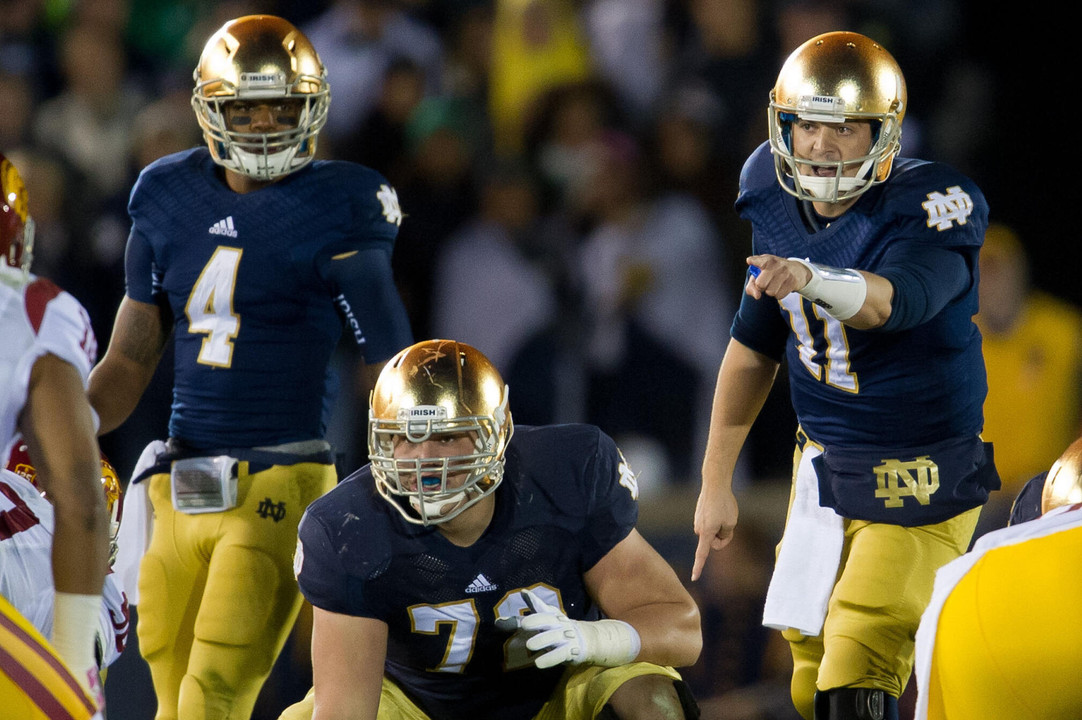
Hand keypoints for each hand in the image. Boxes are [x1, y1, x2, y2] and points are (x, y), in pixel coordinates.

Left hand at [495, 589, 639, 668]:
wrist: (588, 639)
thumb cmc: (560, 628)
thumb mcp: (546, 620)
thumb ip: (526, 616)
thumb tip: (514, 601)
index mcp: (552, 615)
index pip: (541, 607)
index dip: (533, 600)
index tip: (524, 593)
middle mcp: (559, 624)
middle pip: (548, 620)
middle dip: (537, 621)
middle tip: (524, 625)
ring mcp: (566, 637)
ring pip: (553, 638)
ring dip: (542, 640)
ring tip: (530, 645)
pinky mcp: (571, 651)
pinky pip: (559, 655)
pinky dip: (549, 659)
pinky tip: (538, 663)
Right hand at [692, 484, 738, 580]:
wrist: (714, 484)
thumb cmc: (724, 503)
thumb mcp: (731, 523)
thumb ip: (725, 534)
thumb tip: (718, 535)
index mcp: (706, 533)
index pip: (702, 555)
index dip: (698, 567)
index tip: (694, 578)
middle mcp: (699, 529)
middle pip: (714, 542)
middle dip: (723, 537)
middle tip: (730, 524)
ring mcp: (698, 522)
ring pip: (713, 532)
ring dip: (720, 527)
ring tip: (723, 511)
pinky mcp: (700, 515)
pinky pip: (711, 524)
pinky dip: (716, 519)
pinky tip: (719, 508)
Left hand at [744, 254, 811, 299]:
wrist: (797, 270)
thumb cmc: (773, 273)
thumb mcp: (761, 273)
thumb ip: (752, 285)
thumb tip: (757, 296)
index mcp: (767, 260)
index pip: (758, 261)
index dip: (754, 262)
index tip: (749, 261)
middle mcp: (777, 265)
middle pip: (760, 284)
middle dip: (761, 287)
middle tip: (766, 282)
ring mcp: (785, 273)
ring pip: (770, 292)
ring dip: (770, 291)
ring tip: (774, 284)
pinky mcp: (792, 282)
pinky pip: (779, 296)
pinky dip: (778, 294)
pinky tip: (781, 287)